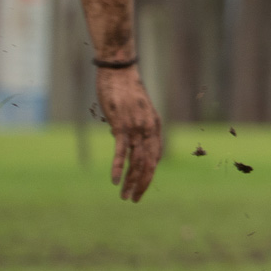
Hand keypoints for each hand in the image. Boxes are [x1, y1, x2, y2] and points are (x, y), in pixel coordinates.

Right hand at [96, 66, 162, 201]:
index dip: (148, 175)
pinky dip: (119, 168)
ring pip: (137, 162)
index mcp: (154, 127)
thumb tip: (121, 139)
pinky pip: (121, 151)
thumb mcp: (134, 111)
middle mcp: (149, 130)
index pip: (155, 158)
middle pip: (149, 164)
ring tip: (125, 197)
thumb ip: (132, 127)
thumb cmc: (125, 89)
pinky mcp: (122, 126)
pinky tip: (115, 181)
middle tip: (134, 199)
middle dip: (142, 184)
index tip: (141, 187)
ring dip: (131, 182)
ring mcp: (137, 129)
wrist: (119, 71)